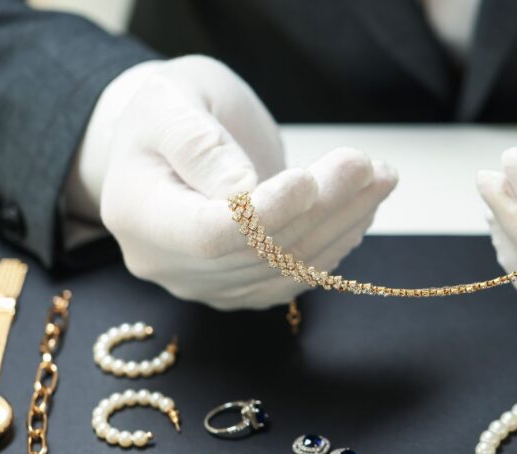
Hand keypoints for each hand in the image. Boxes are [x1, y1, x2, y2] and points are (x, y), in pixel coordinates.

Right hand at [71, 56, 396, 308]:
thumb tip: (243, 190)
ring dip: (343, 223)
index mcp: (137, 214)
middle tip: (367, 165)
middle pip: (258, 252)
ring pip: (287, 267)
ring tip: (380, 176)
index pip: (207, 234)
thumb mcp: (171, 102)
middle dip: (322, 208)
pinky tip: (364, 207)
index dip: (265, 215)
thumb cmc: (168, 111)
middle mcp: (168, 263)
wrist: (169, 140)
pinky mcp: (242, 287)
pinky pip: (296, 275)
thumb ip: (200, 144)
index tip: (309, 180)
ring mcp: (206, 284)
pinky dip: (337, 242)